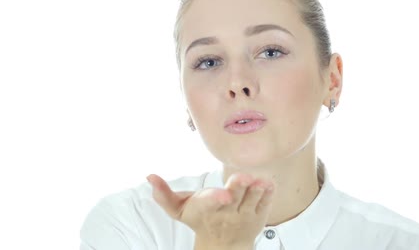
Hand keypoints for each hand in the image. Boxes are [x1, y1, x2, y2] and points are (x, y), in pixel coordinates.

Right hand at [146, 173, 274, 247]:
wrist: (222, 246)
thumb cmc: (200, 219)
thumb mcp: (179, 210)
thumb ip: (164, 194)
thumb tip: (149, 176)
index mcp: (206, 209)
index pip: (210, 203)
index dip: (216, 198)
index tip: (223, 195)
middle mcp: (226, 213)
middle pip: (234, 197)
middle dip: (238, 187)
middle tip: (244, 177)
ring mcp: (244, 214)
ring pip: (252, 199)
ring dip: (256, 189)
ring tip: (259, 180)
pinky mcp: (259, 215)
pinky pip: (265, 203)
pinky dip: (268, 193)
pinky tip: (269, 183)